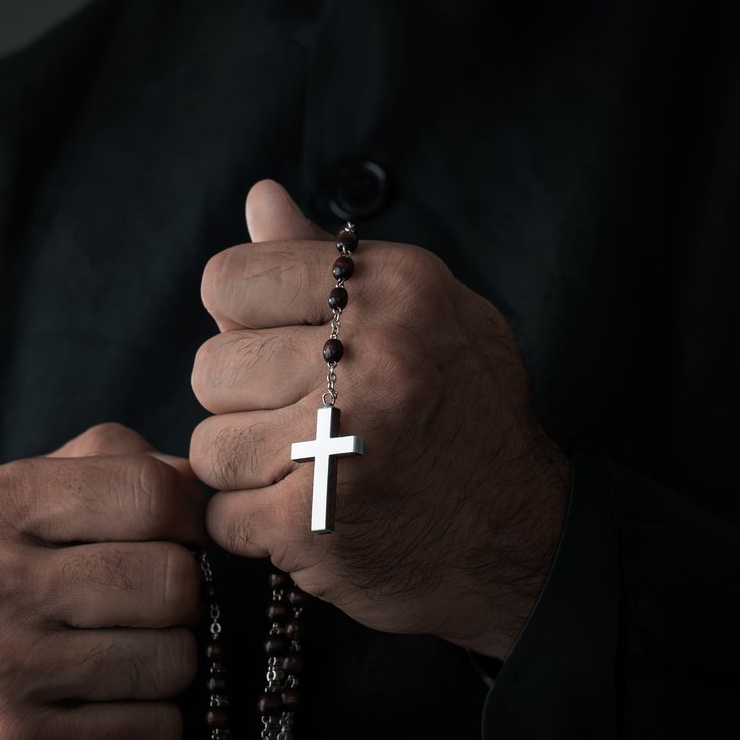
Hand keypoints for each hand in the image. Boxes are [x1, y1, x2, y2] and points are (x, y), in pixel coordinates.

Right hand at [0, 423, 205, 739]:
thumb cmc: (29, 593)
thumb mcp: (49, 507)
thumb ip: (120, 464)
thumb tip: (198, 477)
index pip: (149, 491)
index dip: (192, 519)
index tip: (181, 540)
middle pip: (172, 579)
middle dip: (184, 601)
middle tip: (148, 613)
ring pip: (173, 659)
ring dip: (171, 666)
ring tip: (126, 662)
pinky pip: (155, 731)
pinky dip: (154, 728)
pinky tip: (111, 715)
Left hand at [189, 181, 567, 658]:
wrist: (529, 543)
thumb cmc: (468, 414)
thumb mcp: (425, 312)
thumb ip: (328, 258)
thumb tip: (257, 197)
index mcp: (392, 290)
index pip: (230, 280)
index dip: (240, 320)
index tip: (277, 349)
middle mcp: (367, 358)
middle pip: (210, 367)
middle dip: (242, 402)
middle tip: (301, 423)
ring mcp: (336, 444)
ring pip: (209, 447)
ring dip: (245, 470)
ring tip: (306, 472)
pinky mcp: (310, 524)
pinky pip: (222, 515)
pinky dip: (252, 527)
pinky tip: (308, 520)